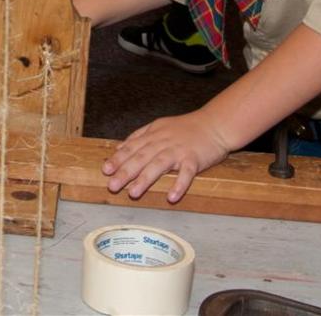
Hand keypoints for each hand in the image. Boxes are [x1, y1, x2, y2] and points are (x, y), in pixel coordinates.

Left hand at [101, 111, 232, 201]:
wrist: (215, 124)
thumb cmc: (187, 128)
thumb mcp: (159, 126)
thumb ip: (139, 137)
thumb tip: (119, 148)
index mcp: (154, 134)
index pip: (132, 147)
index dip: (118, 159)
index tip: (105, 170)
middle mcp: (164, 141)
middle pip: (141, 157)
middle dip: (125, 172)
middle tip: (112, 186)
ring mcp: (179, 150)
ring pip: (159, 164)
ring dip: (145, 179)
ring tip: (133, 193)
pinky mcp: (195, 159)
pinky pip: (186, 173)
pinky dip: (179, 185)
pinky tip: (172, 197)